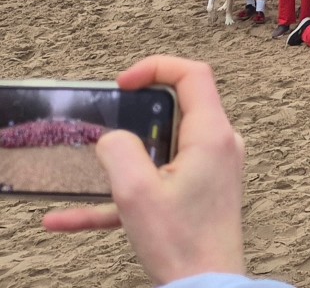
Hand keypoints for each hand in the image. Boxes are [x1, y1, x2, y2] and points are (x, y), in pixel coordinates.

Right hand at [42, 57, 246, 285]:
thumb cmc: (182, 242)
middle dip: (135, 114)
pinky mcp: (198, 193)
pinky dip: (119, 196)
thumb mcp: (136, 193)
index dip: (156, 67)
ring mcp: (210, 170)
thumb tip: (113, 137)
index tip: (121, 84)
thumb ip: (119, 151)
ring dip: (120, 162)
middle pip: (176, 108)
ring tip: (84, 171)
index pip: (193, 75)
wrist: (207, 285)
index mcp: (211, 135)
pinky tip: (67, 219)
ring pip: (160, 150)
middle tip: (105, 122)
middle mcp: (218, 146)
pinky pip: (155, 183)